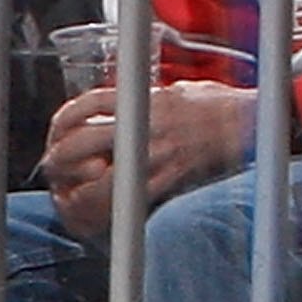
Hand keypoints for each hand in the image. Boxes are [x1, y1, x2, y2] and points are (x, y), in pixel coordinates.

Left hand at [42, 79, 256, 244]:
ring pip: (99, 181)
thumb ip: (144, 100)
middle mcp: (146, 126)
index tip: (56, 134)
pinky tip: (97, 210)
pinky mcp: (166, 181)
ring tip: (70, 195)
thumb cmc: (213, 106)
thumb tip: (114, 111)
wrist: (248, 124)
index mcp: (145, 100)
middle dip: (60, 159)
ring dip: (77, 192)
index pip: (88, 106)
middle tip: (53, 169)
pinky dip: (106, 208)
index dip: (64, 122)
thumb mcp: (173, 91)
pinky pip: (127, 200)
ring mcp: (155, 156)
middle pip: (82, 143)